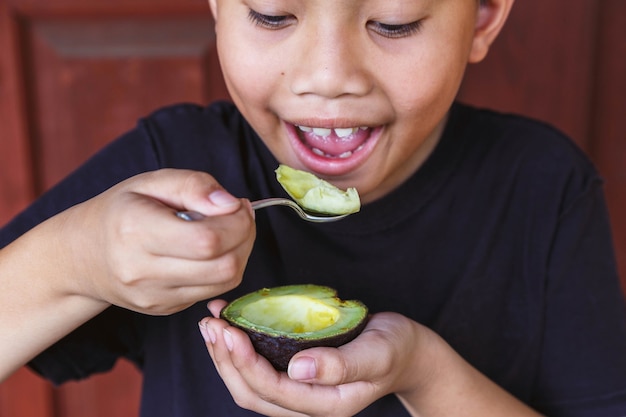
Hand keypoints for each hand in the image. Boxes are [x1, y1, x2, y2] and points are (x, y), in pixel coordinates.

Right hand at [60, 169, 255, 314]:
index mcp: (137, 231)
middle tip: (240, 216)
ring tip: (229, 230)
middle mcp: (143, 271)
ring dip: (241, 254)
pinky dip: (223, 269)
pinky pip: (212, 292)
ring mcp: (153, 296)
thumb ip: (194, 185)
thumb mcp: (151, 182)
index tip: (238, 204)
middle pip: (224, 266)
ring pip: (225, 282)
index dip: (238, 221)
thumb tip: (231, 204)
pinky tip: (212, 251)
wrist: (83, 255)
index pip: (209, 239)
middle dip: (246, 237)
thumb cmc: (121, 210)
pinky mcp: (163, 309)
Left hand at [199, 300, 423, 416]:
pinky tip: (231, 323)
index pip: (273, 390)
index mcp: (326, 403)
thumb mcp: (378, 353)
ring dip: (226, 356)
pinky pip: (260, 368)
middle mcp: (308, 403)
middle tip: (211, 324)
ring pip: (250, 384)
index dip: (245, 363)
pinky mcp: (296, 375)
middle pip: (252, 392)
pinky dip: (240, 348)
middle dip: (225, 360)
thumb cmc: (396, 349)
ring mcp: (300, 391)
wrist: (408, 352)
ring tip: (211, 323)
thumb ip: (342, 364)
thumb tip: (299, 369)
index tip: (228, 331)